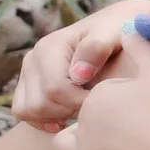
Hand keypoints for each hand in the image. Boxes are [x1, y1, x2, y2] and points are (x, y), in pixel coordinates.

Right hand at [13, 0, 149, 130]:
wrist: (121, 29)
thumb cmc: (122, 33)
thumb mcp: (116, 32)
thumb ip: (97, 47)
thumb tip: (78, 73)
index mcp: (50, 47)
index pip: (55, 90)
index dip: (81, 102)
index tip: (105, 99)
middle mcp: (33, 59)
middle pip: (39, 105)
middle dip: (69, 110)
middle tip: (96, 105)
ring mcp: (28, 73)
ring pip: (28, 112)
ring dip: (57, 116)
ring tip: (85, 109)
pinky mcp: (29, 86)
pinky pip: (26, 114)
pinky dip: (46, 120)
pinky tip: (70, 116)